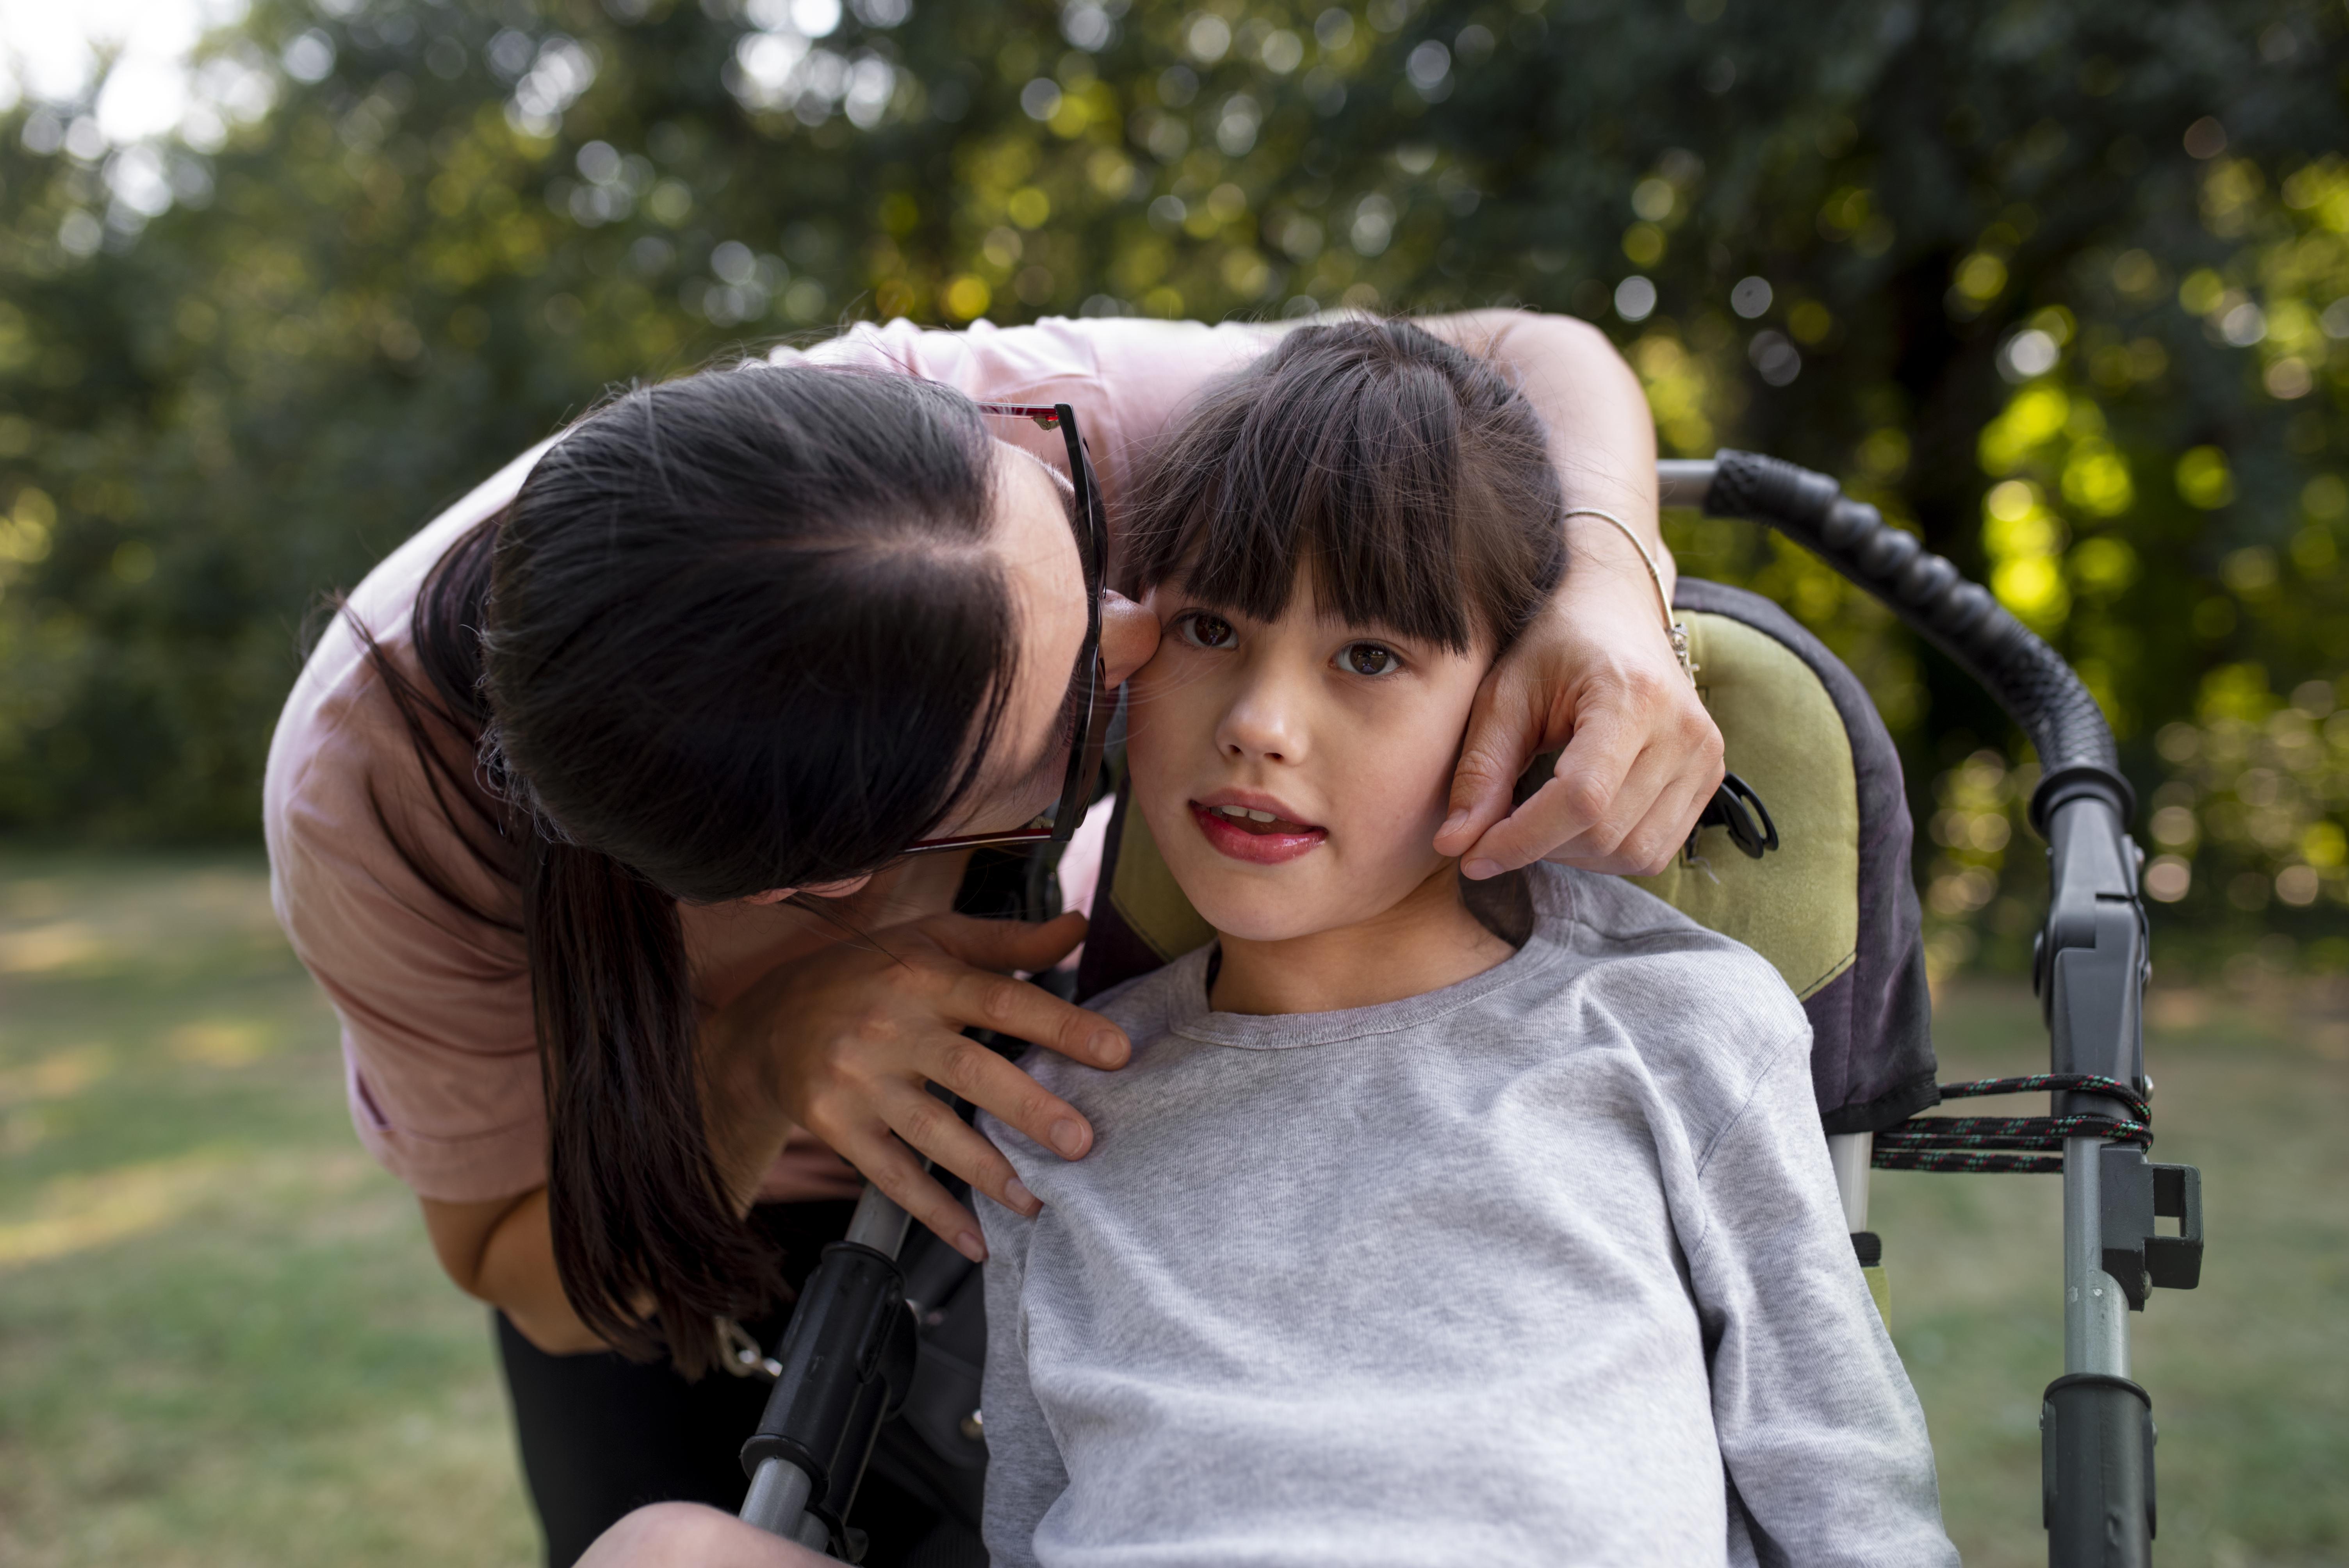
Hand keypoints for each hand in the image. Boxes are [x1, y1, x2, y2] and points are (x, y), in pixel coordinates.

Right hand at [701, 910, 1129, 1261]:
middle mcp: (891, 1026)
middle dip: (1028, 1108)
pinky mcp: (834, 1123)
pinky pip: (890, 1175)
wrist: (768, 1019)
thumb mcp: (932, 940)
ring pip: (931, 1131)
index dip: (1059, 1025)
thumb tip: (1080, 927)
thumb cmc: (869, 974)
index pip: (1001, 999)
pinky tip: (976, 1240)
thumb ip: (1009, 943)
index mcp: (924, 976)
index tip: (1117, 1052)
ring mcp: (858, 1079)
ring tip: (1039, 1201)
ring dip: (988, 1171)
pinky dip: (933, 1211)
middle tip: (1081, 1142)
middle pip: (968, 1070)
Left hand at [1435, 525, 1723, 878]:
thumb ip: (1480, 770)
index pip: (1581, 799)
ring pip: (1634, 853)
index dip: (1522, 839)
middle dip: (1539, 846)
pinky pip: (1657, 850)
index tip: (1471, 857)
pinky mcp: (1709, 777)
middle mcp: (1684, 730)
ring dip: (1572, 854)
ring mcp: (1705, 756)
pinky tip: (1574, 820)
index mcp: (1634, 697)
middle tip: (1494, 830)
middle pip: (1605, 832)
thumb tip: (1454, 845)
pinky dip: (1606, 851)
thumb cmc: (1551, 645)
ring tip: (1536, 819)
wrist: (1613, 610)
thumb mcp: (1503, 694)